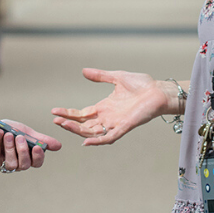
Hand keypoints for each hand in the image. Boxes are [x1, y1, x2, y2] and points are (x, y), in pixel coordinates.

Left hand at [0, 120, 61, 171]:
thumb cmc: (8, 132)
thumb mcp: (26, 132)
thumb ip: (40, 139)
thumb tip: (59, 146)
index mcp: (28, 156)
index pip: (37, 162)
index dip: (38, 157)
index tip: (37, 147)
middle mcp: (18, 162)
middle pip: (25, 165)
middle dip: (23, 151)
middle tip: (19, 137)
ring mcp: (5, 163)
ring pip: (12, 164)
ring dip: (10, 148)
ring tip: (7, 135)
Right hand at [51, 68, 179, 145]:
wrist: (159, 90)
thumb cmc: (142, 85)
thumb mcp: (117, 78)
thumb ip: (100, 76)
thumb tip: (83, 71)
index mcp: (104, 107)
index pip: (82, 114)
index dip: (68, 113)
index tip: (54, 111)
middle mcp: (108, 117)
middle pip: (84, 125)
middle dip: (69, 123)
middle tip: (55, 120)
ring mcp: (115, 123)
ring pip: (92, 132)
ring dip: (78, 130)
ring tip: (64, 124)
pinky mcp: (125, 127)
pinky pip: (109, 137)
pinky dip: (97, 141)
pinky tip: (86, 142)